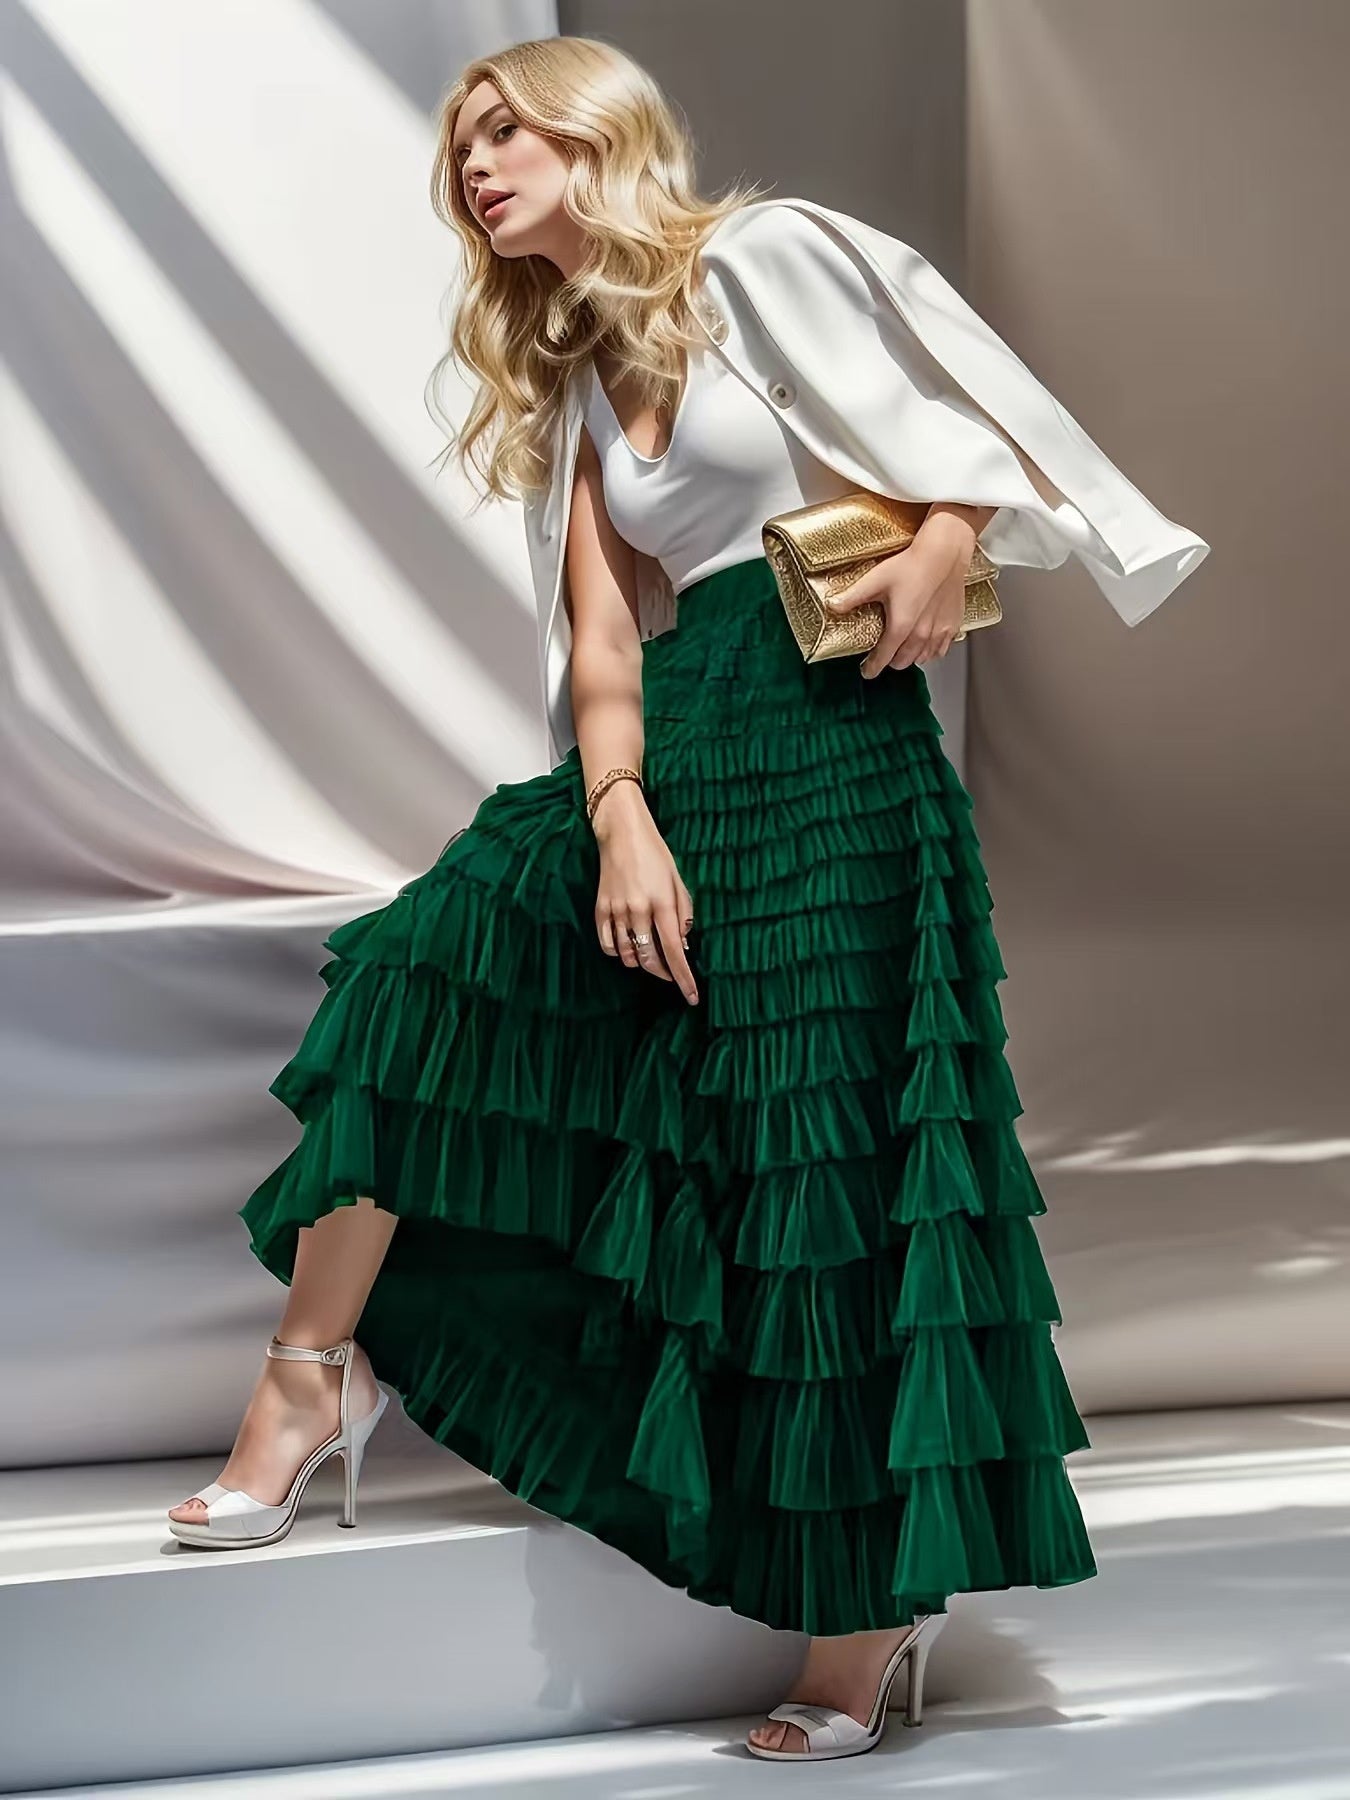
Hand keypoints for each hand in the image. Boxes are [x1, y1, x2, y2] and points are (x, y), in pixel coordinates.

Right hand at [591, 787, 698, 1004]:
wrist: (622, 833)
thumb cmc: (655, 854)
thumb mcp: (678, 881)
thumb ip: (683, 913)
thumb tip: (683, 945)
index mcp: (662, 902)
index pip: (674, 951)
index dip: (684, 978)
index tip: (691, 996)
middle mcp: (638, 909)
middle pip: (650, 958)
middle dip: (663, 973)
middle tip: (671, 975)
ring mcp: (616, 910)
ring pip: (627, 955)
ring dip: (640, 963)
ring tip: (649, 956)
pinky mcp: (599, 908)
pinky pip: (607, 944)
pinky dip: (619, 952)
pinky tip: (627, 947)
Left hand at [825, 521, 974, 675]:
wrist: (944, 553)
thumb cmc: (911, 565)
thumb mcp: (875, 580)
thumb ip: (852, 597)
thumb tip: (832, 605)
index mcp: (900, 627)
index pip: (883, 658)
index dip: (872, 667)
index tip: (866, 671)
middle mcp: (921, 635)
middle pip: (903, 662)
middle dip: (891, 662)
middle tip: (884, 656)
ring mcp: (939, 632)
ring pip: (922, 658)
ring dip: (911, 657)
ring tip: (903, 650)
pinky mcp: (952, 625)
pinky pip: (941, 649)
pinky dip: (931, 651)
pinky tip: (926, 644)